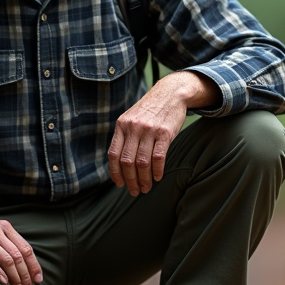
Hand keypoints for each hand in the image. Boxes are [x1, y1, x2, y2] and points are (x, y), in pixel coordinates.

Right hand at [0, 205, 42, 284]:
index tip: (38, 279)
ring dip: (14, 276)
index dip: (34, 265)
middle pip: (18, 256)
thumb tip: (24, 262)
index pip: (26, 248)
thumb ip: (8, 242)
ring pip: (6, 259)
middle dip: (25, 275)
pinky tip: (4, 282)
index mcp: (5, 227)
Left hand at [108, 71, 219, 195]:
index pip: (113, 154)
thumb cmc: (150, 110)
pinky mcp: (165, 133)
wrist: (170, 93)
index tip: (120, 184)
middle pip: (127, 162)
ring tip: (146, 188)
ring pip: (142, 162)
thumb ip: (124, 136)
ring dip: (144, 179)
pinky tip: (157, 177)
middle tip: (135, 191)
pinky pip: (158, 157)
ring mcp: (149, 130)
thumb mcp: (131, 118)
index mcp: (121, 125)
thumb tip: (120, 163)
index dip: (115, 173)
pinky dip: (157, 171)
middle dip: (130, 181)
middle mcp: (133, 128)